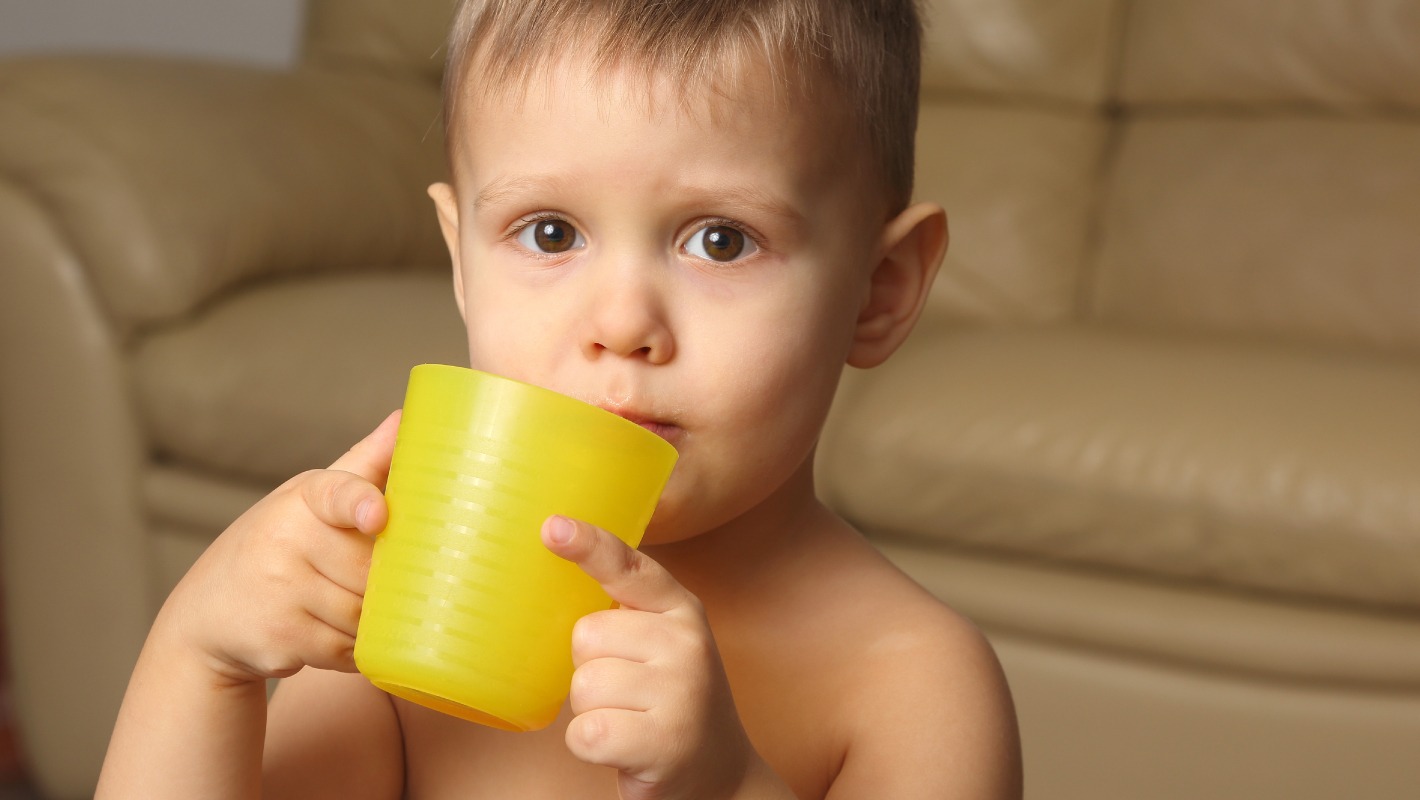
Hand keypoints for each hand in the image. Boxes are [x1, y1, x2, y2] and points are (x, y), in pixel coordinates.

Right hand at [158, 410, 400, 685]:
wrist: (207, 612)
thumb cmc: (281, 544)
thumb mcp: (312, 498)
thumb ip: (364, 465)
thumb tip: (409, 418)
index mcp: (303, 499)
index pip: (338, 494)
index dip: (362, 504)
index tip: (379, 516)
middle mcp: (285, 541)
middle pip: (372, 570)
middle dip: (384, 584)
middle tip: (378, 582)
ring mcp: (279, 592)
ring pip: (362, 615)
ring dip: (369, 621)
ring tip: (348, 609)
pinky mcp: (279, 639)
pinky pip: (345, 650)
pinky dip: (351, 650)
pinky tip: (333, 636)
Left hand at [542, 515, 762, 799]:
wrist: (719, 770)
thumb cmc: (669, 697)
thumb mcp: (663, 641)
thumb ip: (626, 609)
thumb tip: (559, 555)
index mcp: (681, 609)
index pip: (630, 569)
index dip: (589, 546)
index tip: (552, 527)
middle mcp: (687, 643)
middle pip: (585, 636)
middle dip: (589, 668)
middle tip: (625, 691)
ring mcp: (680, 693)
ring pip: (583, 686)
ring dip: (590, 711)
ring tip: (627, 719)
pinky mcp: (662, 742)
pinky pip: (585, 733)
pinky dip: (589, 745)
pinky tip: (620, 746)